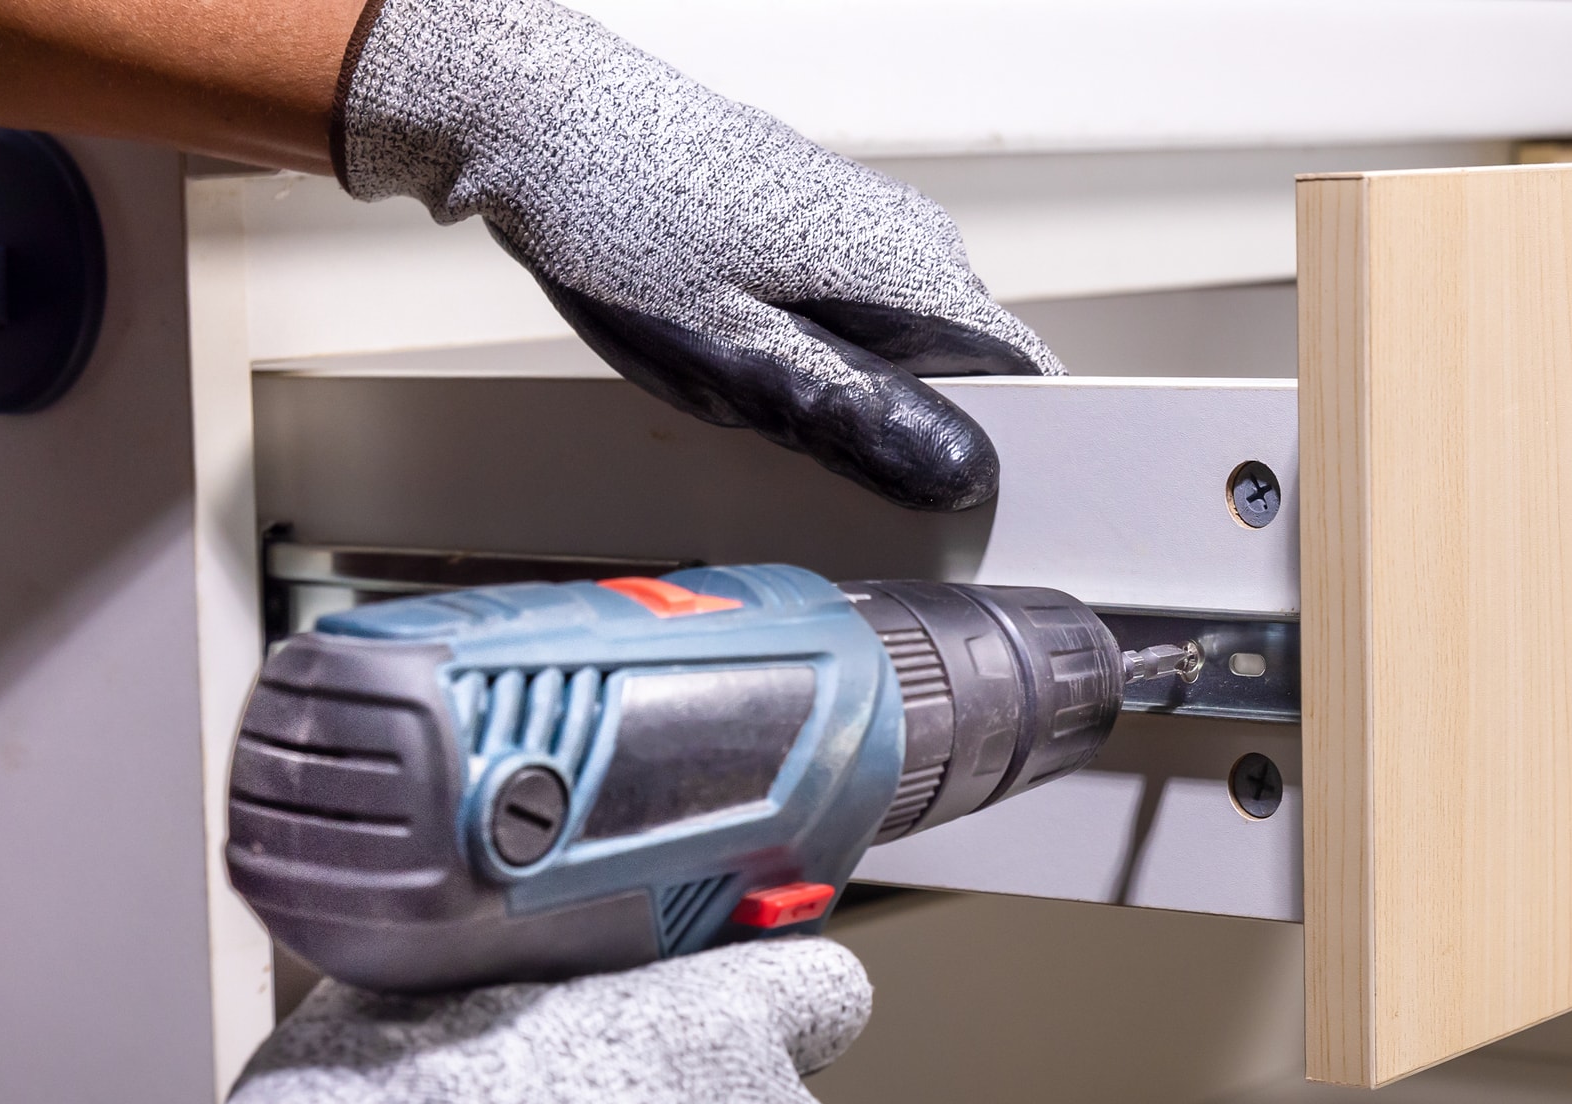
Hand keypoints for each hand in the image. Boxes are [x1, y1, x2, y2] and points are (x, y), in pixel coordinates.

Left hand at [335, 0, 1056, 510]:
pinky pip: (860, 314)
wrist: (540, 122)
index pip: (1031, 383)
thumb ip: (860, 421)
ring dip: (855, 395)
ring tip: (755, 396)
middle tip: (813, 462)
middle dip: (908, 434)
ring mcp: (871, 223)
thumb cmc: (622, 227)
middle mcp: (915, 239)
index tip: (958, 514)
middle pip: (967, 375)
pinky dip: (822, 353)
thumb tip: (965, 475)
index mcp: (916, 272)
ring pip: (906, 347)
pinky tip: (742, 355)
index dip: (1011, 460)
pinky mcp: (825, 220)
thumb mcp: (740, 358)